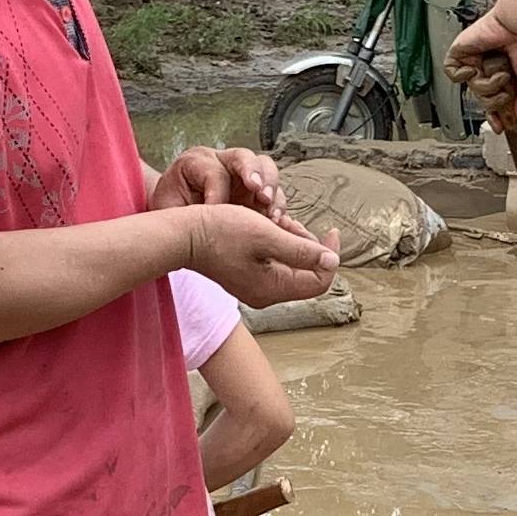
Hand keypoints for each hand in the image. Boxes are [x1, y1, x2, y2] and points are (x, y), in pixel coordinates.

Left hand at [152, 145, 281, 215]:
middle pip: (244, 157)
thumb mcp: (167, 209)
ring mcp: (243, 175)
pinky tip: (279, 223)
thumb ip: (183, 212)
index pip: (214, 172)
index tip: (215, 217)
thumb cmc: (170, 209)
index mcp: (196, 161)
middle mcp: (222, 161)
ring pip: (266, 169)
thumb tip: (205, 219)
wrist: (175, 214)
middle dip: (254, 174)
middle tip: (260, 194)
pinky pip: (274, 193)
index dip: (218, 195)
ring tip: (272, 213)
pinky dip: (278, 208)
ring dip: (272, 189)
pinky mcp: (256, 191)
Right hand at [180, 205, 339, 308]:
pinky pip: (275, 263)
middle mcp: (266, 294)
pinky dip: (278, 245)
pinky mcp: (247, 276)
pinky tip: (266, 228)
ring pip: (291, 266)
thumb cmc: (221, 232)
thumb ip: (301, 250)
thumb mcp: (266, 235)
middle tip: (291, 222)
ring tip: (277, 221)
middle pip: (306, 274)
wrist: (184, 235)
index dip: (330, 256)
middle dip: (308, 245)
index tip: (331, 231)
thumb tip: (332, 261)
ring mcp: (255, 286)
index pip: (319, 281)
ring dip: (292, 242)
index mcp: (273, 289)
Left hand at [447, 9, 516, 122]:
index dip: (495, 115)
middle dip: (494, 102)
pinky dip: (462, 75)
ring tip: (501, 74)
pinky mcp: (459, 51)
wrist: (516, 22)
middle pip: (481, 98)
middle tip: (506, 96)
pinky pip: (452, 73)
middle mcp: (484, 67)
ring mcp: (471, 60)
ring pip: (472, 88)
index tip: (501, 127)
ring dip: (488, 86)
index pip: (492, 99)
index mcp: (499, 72)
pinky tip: (474, 69)